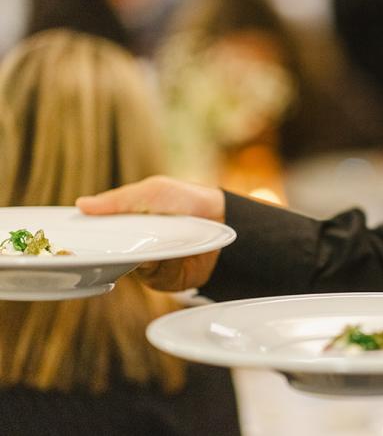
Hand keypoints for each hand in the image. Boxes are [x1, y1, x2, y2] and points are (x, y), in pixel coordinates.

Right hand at [76, 176, 224, 290]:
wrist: (226, 220)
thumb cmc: (188, 201)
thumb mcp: (153, 191)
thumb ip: (118, 200)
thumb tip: (81, 205)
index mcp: (126, 221)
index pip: (97, 232)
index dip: (84, 236)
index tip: (70, 238)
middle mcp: (134, 243)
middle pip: (109, 254)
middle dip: (107, 251)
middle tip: (109, 244)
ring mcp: (149, 262)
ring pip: (130, 266)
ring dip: (140, 256)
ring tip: (153, 244)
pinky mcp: (164, 278)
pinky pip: (153, 276)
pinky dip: (160, 265)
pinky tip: (171, 255)